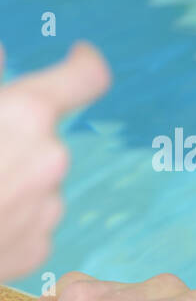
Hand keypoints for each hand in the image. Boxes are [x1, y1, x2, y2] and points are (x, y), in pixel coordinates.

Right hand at [0, 40, 110, 280]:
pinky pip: (27, 221)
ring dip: (7, 177)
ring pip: (35, 180)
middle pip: (42, 136)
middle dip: (12, 135)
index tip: (80, 56)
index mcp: (26, 115)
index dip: (83, 63)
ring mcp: (47, 209)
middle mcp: (50, 160)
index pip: (83, 77)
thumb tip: (1, 51)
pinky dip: (4, 217)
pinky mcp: (39, 249)